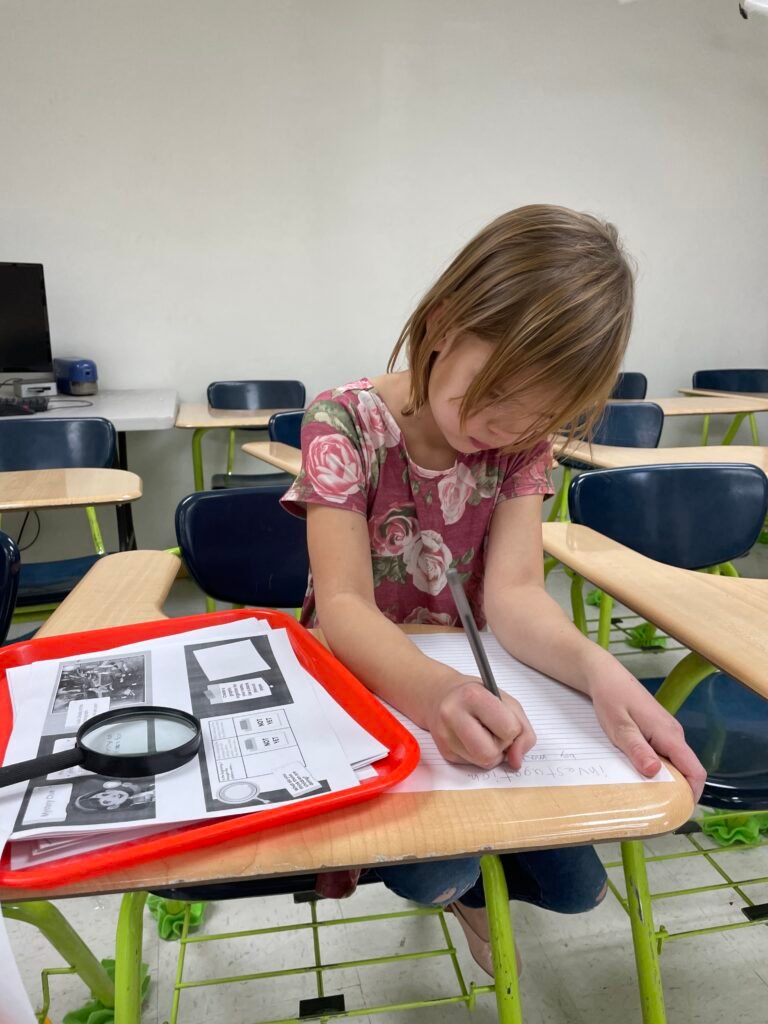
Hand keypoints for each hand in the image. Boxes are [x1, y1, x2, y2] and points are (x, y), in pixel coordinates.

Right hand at [425, 677, 536, 770]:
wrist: (441, 694)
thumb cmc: (478, 696)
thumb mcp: (507, 701)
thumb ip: (523, 730)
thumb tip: (516, 761)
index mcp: (472, 696)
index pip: (507, 729)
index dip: (513, 728)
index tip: (505, 719)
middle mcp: (452, 715)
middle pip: (490, 754)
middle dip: (501, 747)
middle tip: (496, 731)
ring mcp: (444, 735)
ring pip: (483, 762)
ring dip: (491, 753)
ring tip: (484, 734)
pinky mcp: (444, 751)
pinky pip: (473, 764)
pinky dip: (479, 755)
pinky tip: (472, 738)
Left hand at [590, 667, 705, 801]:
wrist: (604, 674)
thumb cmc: (611, 698)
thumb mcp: (620, 727)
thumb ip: (637, 749)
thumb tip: (654, 772)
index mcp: (669, 734)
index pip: (695, 770)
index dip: (693, 794)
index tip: (679, 813)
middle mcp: (673, 734)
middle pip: (686, 770)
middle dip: (677, 791)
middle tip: (657, 812)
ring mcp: (666, 732)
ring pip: (674, 763)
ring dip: (665, 780)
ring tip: (646, 799)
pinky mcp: (656, 730)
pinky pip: (664, 755)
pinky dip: (657, 768)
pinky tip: (639, 776)